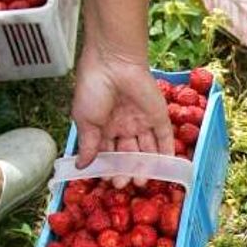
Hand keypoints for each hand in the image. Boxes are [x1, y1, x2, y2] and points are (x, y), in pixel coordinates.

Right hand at [71, 39, 174, 172]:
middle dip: (126, 169)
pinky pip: (165, 138)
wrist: (113, 63)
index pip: (108, 153)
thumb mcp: (85, 120)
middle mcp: (124, 126)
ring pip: (147, 149)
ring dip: (145, 166)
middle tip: (123, 182)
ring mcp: (142, 122)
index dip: (109, 166)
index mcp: (104, 127)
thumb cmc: (93, 89)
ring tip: (142, 181)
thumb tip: (80, 167)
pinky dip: (166, 153)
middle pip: (128, 154)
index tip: (107, 180)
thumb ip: (88, 145)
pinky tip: (166, 168)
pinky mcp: (159, 116)